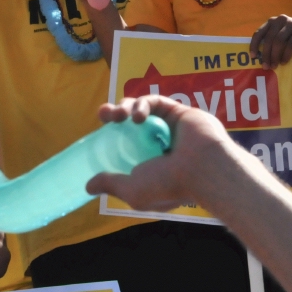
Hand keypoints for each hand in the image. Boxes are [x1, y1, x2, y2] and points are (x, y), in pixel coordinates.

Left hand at [85, 95, 228, 211]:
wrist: (202, 169)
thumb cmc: (167, 183)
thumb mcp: (132, 190)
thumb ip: (111, 184)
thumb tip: (88, 186)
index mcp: (149, 163)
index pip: (125, 144)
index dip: (110, 135)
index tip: (98, 131)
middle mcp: (159, 144)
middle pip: (130, 122)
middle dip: (114, 114)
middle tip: (104, 115)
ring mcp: (170, 128)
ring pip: (142, 109)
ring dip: (125, 106)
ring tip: (120, 116)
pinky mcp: (179, 112)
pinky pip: (156, 101)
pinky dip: (143, 104)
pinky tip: (138, 116)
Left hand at [250, 15, 291, 68]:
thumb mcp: (282, 34)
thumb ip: (271, 40)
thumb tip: (258, 57)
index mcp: (272, 22)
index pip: (258, 33)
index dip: (254, 45)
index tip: (253, 57)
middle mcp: (280, 20)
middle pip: (269, 39)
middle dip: (266, 54)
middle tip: (265, 66)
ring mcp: (291, 24)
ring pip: (278, 42)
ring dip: (275, 56)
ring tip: (274, 66)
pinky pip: (290, 44)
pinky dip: (286, 55)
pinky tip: (284, 62)